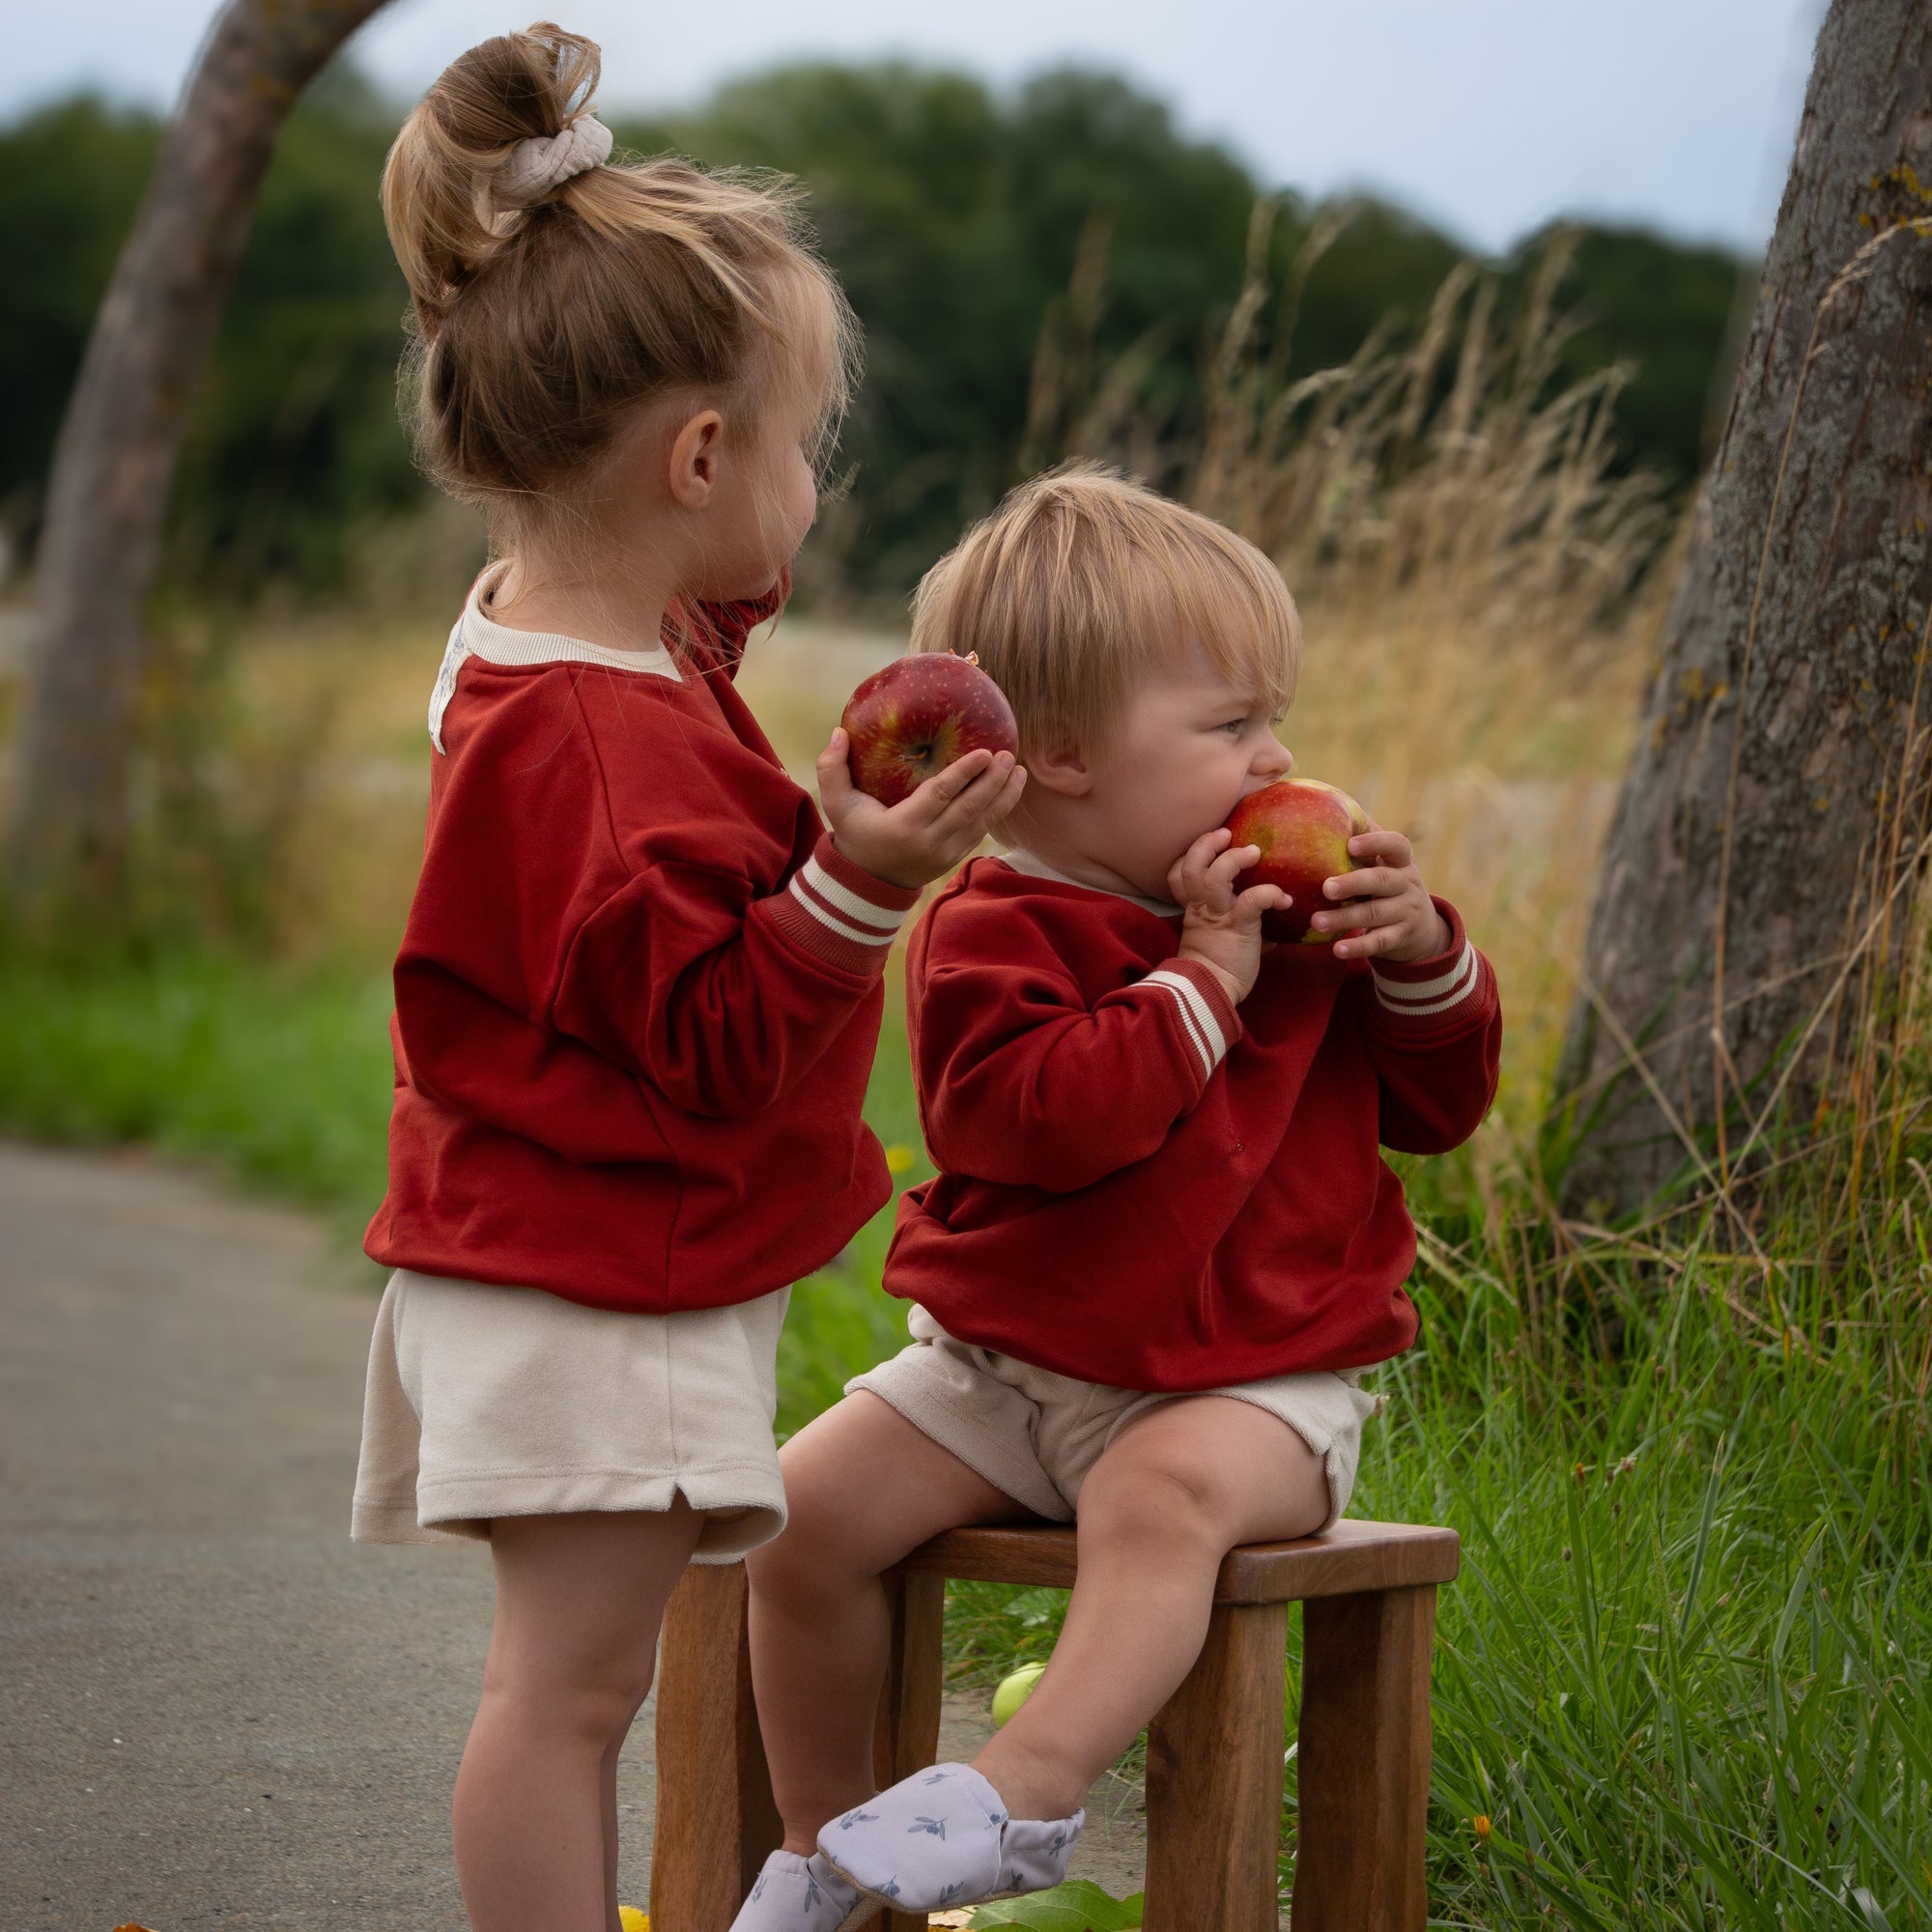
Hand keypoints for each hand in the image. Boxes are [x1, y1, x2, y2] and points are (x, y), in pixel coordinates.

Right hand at [818, 728, 1027, 890]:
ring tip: (1018, 770)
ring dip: (1004, 796)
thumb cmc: (854, 834)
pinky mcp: (955, 857)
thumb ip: (831, 768)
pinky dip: (997, 811)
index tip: (985, 752)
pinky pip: (981, 831)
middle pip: (969, 809)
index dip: (965, 774)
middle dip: (993, 783)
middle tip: (1008, 755)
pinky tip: (1009, 789)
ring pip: (982, 823)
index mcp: (904, 827)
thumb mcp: (836, 804)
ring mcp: (946, 853)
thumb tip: (838, 732)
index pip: (940, 796)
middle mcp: (930, 842)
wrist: (868, 881)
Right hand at [1167, 827, 1290, 1004]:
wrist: (1211, 994)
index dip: (1187, 857)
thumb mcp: (1222, 944)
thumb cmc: (1218, 973)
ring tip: (1253, 852)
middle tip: (1226, 834)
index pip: (1178, 874)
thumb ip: (1242, 929)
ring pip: (1214, 876)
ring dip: (1234, 859)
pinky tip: (1285, 899)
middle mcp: (1202, 908)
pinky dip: (1270, 893)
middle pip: (1191, 867)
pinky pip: (1253, 900)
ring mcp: (1218, 915)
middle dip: (1206, 845)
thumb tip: (1272, 933)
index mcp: (1194, 910)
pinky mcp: (1239, 926)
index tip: (1207, 848)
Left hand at [1310, 827, 1451, 961]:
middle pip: (1382, 881)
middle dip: (1353, 883)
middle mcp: (1407, 883)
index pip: (1396, 844)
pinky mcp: (1402, 937)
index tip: (1350, 843)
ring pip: (1375, 914)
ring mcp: (1407, 911)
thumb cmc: (1387, 885)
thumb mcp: (1383, 864)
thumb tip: (1326, 805)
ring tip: (1316, 921)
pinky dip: (1359, 947)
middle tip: (1326, 887)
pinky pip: (1380, 942)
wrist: (1422, 928)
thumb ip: (1362, 842)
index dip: (1375, 842)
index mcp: (1400, 860)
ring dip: (1345, 918)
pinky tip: (1337, 950)